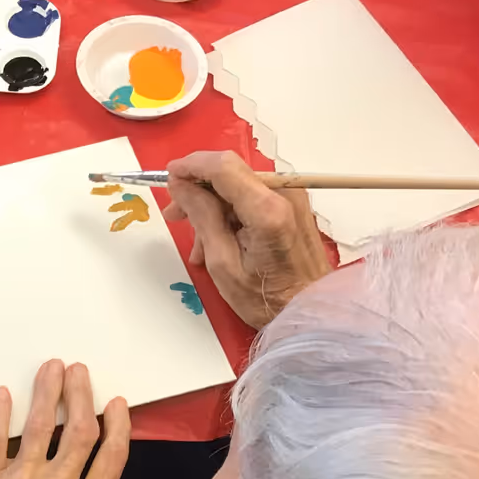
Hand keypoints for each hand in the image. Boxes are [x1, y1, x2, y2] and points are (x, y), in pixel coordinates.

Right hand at [162, 152, 330, 328]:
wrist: (309, 313)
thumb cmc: (265, 298)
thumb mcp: (222, 263)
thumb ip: (202, 217)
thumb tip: (182, 185)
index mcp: (267, 210)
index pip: (223, 166)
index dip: (192, 166)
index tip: (169, 176)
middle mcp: (284, 194)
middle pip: (231, 173)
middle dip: (198, 189)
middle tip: (175, 214)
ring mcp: (292, 198)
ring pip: (239, 186)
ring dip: (213, 205)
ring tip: (198, 243)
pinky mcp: (293, 207)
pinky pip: (252, 198)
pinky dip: (231, 212)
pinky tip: (218, 239)